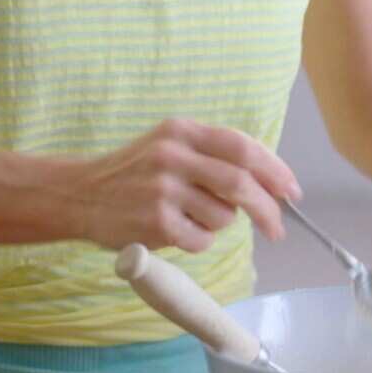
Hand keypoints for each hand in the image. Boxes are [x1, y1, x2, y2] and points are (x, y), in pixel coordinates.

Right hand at [70, 119, 300, 252]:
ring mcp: (163, 189)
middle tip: (277, 228)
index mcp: (181, 131)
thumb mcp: (169, 145)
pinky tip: (175, 232)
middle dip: (267, 209)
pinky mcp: (155, 222)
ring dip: (218, 224)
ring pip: (223, 216)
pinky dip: (199, 241)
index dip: (275, 170)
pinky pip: (202, 240)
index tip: (292, 190)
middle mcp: (172, 156)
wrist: (79, 194)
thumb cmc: (134, 174)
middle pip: (241, 184)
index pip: (242, 147)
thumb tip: (271, 180)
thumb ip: (213, 154)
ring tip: (190, 217)